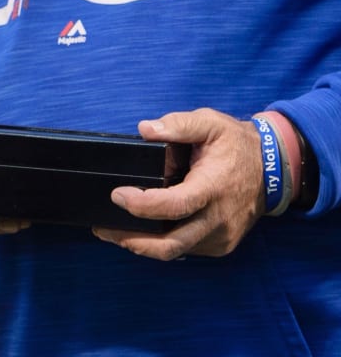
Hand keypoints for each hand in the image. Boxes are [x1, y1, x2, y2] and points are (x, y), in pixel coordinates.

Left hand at [94, 109, 264, 259]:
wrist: (272, 169)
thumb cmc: (236, 144)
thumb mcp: (209, 122)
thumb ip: (177, 124)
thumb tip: (145, 129)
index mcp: (213, 188)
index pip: (175, 206)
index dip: (143, 205)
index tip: (118, 196)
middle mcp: (219, 219)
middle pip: (173, 243)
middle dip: (133, 240)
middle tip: (102, 229)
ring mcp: (221, 236)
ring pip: (177, 251)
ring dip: (143, 246)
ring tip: (112, 232)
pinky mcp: (221, 244)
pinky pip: (187, 249)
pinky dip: (161, 244)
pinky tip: (141, 232)